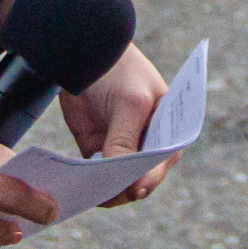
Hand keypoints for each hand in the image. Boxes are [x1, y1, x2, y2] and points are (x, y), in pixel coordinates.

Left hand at [57, 43, 174, 206]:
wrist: (83, 54)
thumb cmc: (119, 71)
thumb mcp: (129, 103)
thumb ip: (126, 141)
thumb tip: (126, 184)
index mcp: (167, 130)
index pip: (163, 160)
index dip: (152, 176)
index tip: (137, 188)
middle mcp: (147, 144)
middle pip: (141, 176)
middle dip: (127, 186)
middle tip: (111, 195)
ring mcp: (122, 149)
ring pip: (118, 180)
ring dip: (107, 188)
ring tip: (94, 194)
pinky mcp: (97, 150)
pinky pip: (95, 175)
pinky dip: (89, 182)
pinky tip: (80, 187)